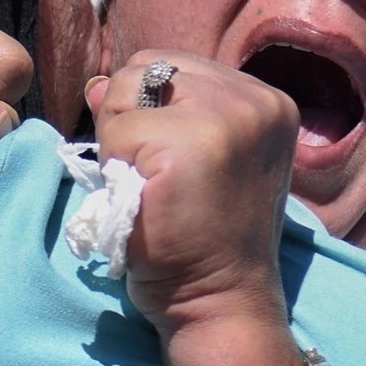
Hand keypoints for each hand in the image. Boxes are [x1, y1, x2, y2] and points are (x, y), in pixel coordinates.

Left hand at [87, 51, 297, 357]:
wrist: (218, 301)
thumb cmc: (200, 238)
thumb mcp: (185, 157)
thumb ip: (151, 111)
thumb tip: (98, 84)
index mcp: (267, 100)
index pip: (174, 64)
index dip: (151, 111)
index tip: (176, 166)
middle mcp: (256, 100)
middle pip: (146, 66)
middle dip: (134, 119)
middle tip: (163, 180)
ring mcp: (227, 118)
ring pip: (126, 93)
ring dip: (122, 143)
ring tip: (155, 188)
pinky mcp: (190, 145)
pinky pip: (116, 131)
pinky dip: (115, 168)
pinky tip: (146, 201)